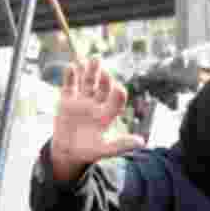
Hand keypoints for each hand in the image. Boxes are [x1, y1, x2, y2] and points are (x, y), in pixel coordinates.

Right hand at [50, 59, 144, 181]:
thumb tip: (142, 142)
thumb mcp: (104, 150)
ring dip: (91, 70)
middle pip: (103, 87)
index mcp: (107, 113)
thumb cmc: (89, 151)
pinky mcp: (67, 100)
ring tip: (94, 58)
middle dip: (105, 77)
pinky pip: (69, 86)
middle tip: (105, 70)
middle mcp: (97, 103)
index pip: (116, 100)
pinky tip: (72, 67)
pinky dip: (70, 77)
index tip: (118, 89)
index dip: (117, 95)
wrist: (67, 151)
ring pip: (88, 82)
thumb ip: (121, 145)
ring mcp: (82, 100)